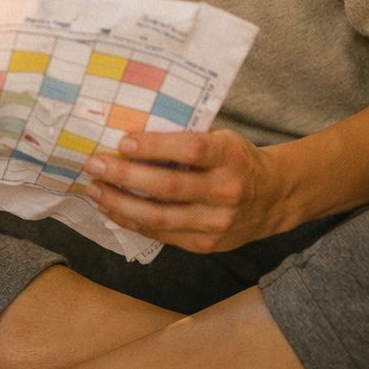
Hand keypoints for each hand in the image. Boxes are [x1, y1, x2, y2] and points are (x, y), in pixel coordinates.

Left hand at [82, 129, 286, 252]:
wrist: (274, 199)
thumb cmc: (238, 160)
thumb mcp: (224, 139)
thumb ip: (189, 135)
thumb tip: (135, 124)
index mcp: (230, 157)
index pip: (190, 150)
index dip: (155, 146)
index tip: (123, 140)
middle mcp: (226, 191)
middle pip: (168, 187)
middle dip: (125, 175)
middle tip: (94, 164)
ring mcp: (216, 223)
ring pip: (158, 216)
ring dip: (119, 203)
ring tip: (93, 189)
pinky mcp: (205, 244)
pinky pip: (160, 234)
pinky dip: (131, 221)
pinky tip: (110, 208)